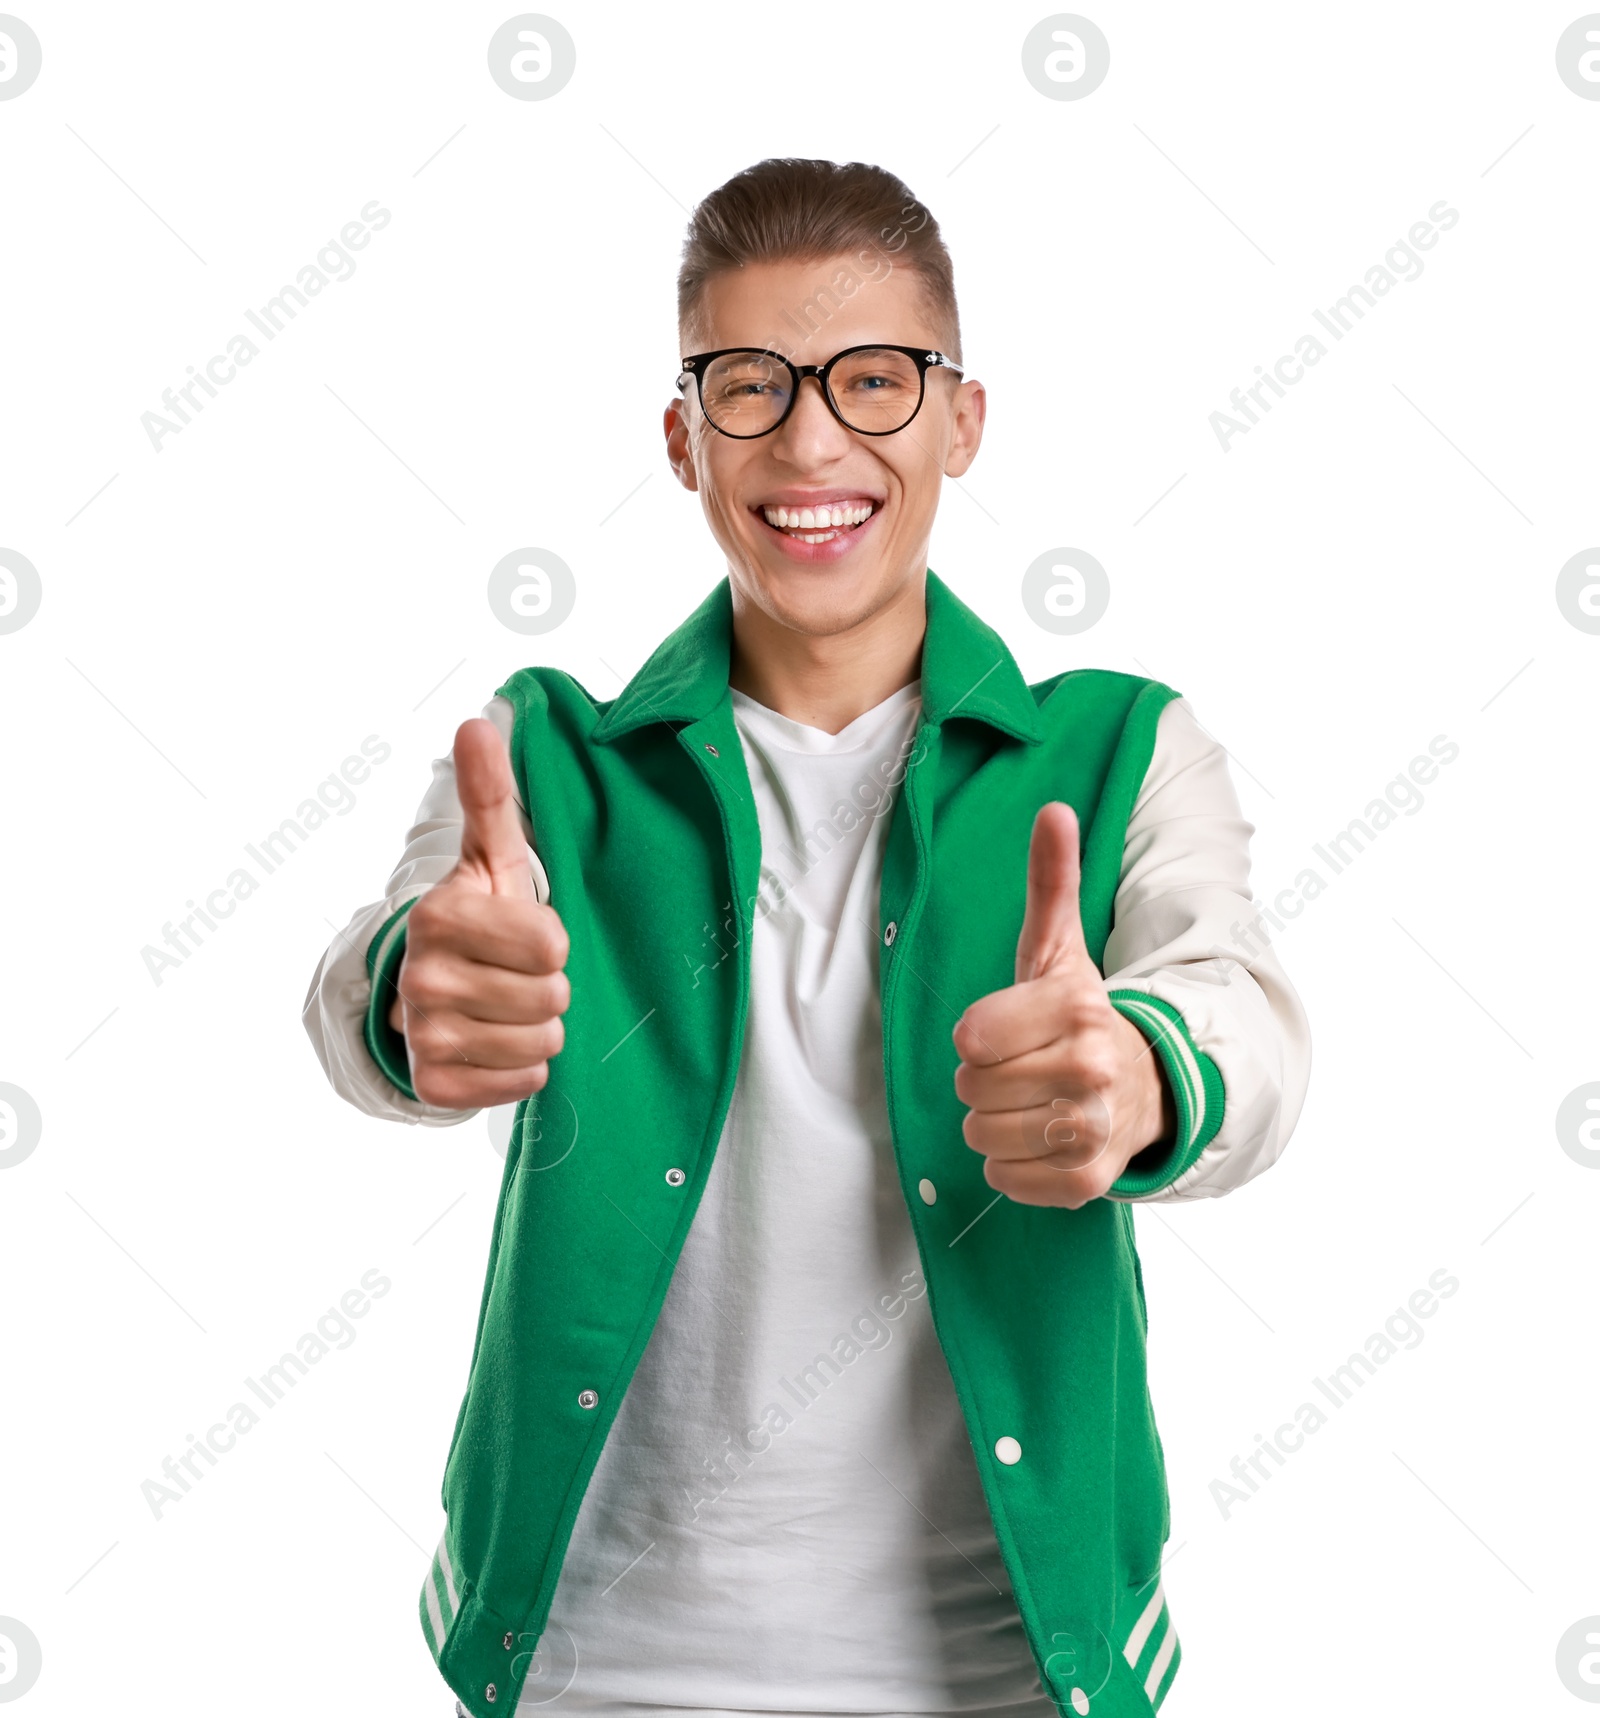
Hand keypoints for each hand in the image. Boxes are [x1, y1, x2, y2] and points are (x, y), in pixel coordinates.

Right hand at [390, 719, 570, 1108]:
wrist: (433, 988)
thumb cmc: (481, 917)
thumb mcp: (492, 856)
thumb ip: (490, 794)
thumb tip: (475, 723)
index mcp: (440, 916)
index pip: (551, 946)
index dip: (552, 942)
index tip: (524, 935)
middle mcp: (422, 978)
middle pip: (551, 998)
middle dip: (548, 989)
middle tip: (516, 976)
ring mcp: (423, 1035)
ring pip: (541, 1044)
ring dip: (539, 1028)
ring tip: (508, 1006)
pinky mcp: (434, 1084)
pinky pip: (523, 1084)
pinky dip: (523, 1069)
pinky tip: (497, 1043)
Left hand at [952, 802, 1173, 1207]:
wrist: (1149, 1084)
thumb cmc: (1080, 1017)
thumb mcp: (1058, 949)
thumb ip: (1051, 882)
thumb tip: (1053, 809)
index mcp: (1078, 1009)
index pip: (969, 1038)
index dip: (979, 1037)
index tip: (1009, 1032)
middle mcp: (1092, 1069)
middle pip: (971, 1089)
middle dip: (984, 1081)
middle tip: (1023, 1069)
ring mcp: (1095, 1128)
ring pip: (982, 1137)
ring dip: (993, 1125)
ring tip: (1030, 1103)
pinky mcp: (1089, 1180)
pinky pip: (1006, 1179)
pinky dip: (1011, 1167)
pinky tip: (1039, 1140)